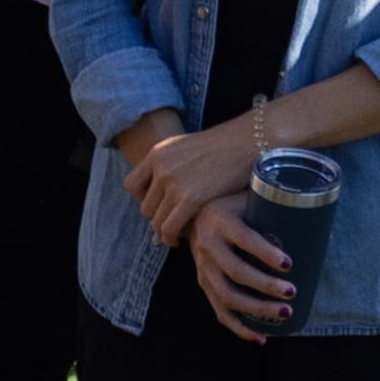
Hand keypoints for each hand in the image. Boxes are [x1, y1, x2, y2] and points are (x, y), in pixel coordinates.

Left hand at [130, 113, 271, 236]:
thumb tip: (165, 188)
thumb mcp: (188, 148)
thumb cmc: (226, 146)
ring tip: (177, 236)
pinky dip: (173, 237)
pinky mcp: (191, 198)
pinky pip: (170, 227)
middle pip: (145, 207)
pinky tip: (183, 240)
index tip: (160, 205)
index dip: (143, 199)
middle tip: (172, 224)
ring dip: (165, 232)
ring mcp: (174, 183)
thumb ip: (172, 164)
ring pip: (156, 221)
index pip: (131, 185)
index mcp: (158, 153)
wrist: (248, 141)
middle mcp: (161, 167)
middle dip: (157, 218)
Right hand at [181, 195, 299, 330]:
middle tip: (292, 292)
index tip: (288, 263)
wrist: (194, 214)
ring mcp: (203, 268)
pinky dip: (241, 328)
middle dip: (265, 285)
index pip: (243, 239)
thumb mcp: (251, 200)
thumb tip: (326, 235)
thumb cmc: (235, 206)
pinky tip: (262, 338)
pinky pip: (220, 312)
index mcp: (222, 220)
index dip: (265, 253)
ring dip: (257, 309)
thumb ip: (283, 212)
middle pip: (236, 272)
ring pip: (227, 296)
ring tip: (286, 312)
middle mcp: (208, 245)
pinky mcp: (204, 285)